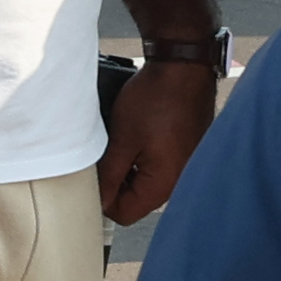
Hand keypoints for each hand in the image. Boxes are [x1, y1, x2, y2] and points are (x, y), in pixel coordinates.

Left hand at [99, 53, 216, 226]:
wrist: (183, 66)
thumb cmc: (156, 98)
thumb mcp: (122, 139)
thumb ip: (109, 176)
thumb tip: (98, 200)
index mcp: (164, 183)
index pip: (125, 214)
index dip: (104, 198)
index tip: (94, 175)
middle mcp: (179, 180)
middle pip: (137, 200)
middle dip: (117, 182)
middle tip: (106, 154)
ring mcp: (185, 166)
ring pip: (146, 182)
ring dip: (130, 168)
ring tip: (123, 141)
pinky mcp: (186, 151)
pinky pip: (159, 166)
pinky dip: (144, 156)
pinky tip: (139, 135)